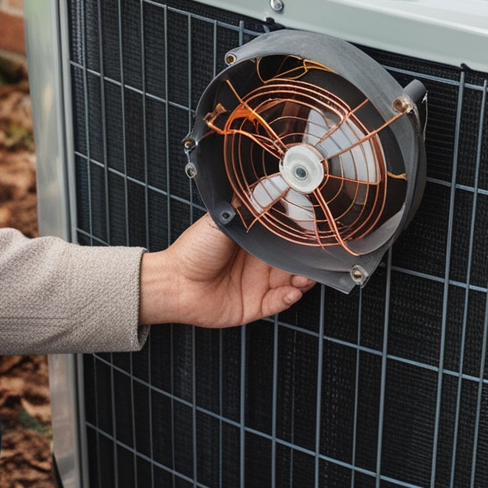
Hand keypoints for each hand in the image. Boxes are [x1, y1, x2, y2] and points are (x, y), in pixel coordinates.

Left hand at [138, 213, 314, 327]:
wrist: (174, 284)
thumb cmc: (193, 251)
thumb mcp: (222, 219)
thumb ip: (248, 205)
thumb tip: (271, 183)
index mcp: (254, 239)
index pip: (286, 235)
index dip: (301, 234)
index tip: (313, 231)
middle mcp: (260, 261)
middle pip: (296, 260)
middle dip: (309, 260)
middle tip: (313, 257)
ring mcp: (260, 284)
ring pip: (294, 282)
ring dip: (304, 280)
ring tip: (302, 277)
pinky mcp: (256, 305)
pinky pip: (280, 303)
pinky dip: (289, 298)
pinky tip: (290, 292)